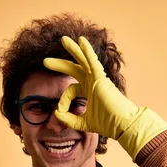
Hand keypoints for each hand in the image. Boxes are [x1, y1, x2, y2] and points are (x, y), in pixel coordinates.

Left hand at [43, 36, 166, 159]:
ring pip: (83, 61)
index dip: (63, 100)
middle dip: (60, 65)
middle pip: (74, 69)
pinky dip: (87, 51)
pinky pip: (92, 62)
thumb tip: (56, 112)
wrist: (122, 125)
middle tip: (45, 62)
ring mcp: (98, 80)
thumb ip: (68, 119)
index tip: (61, 111)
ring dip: (73, 49)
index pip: (70, 90)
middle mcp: (93, 83)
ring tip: (63, 40)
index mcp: (89, 91)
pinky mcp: (101, 79)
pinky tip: (81, 41)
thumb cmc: (107, 124)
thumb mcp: (82, 122)